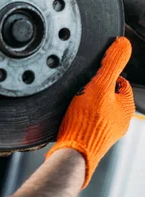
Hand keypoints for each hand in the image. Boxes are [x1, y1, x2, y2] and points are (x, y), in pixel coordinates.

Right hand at [46, 37, 134, 187]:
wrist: (72, 152)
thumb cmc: (85, 122)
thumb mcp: (99, 86)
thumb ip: (111, 64)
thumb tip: (123, 44)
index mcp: (126, 107)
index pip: (118, 80)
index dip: (103, 75)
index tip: (90, 77)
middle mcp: (119, 120)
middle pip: (105, 94)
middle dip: (92, 90)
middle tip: (79, 90)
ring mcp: (105, 130)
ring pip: (94, 107)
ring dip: (83, 103)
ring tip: (72, 103)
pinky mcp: (90, 137)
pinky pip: (85, 120)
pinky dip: (78, 116)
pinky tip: (69, 116)